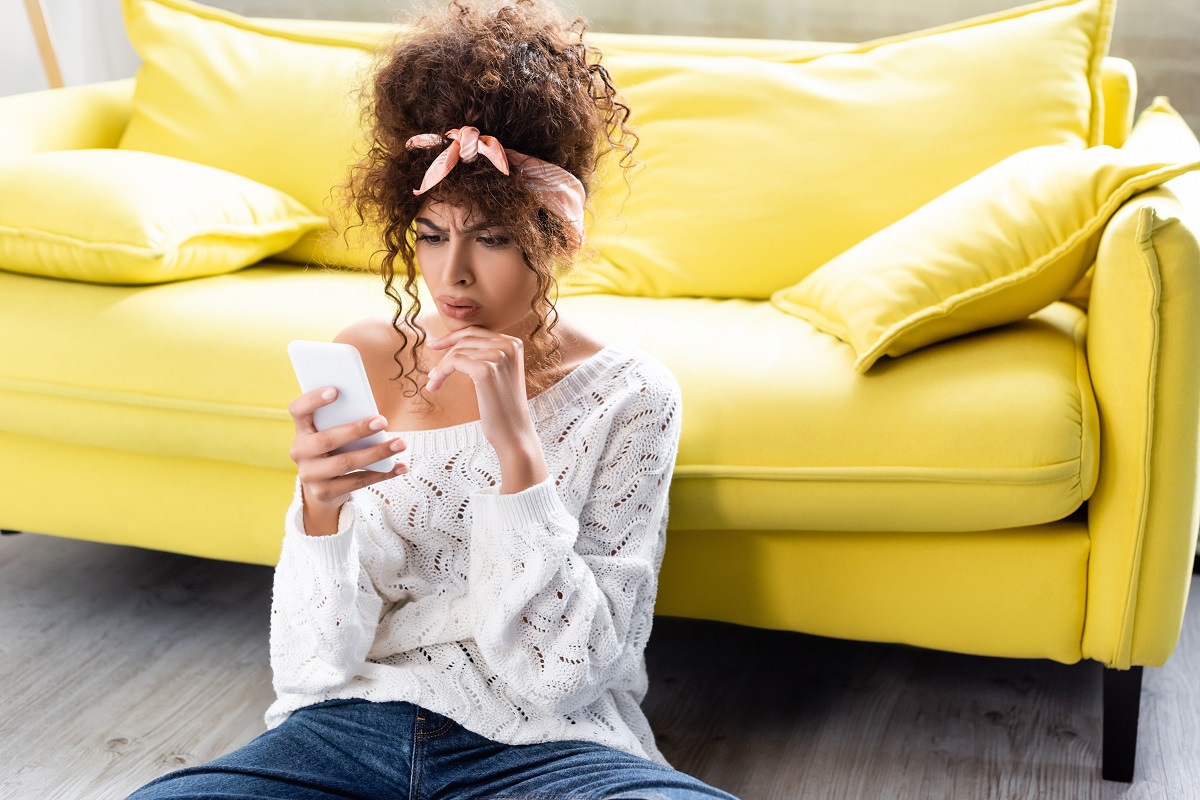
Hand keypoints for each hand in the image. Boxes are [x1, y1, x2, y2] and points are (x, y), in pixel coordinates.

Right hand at [287, 387, 408, 531]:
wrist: (322, 490)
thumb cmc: (334, 451)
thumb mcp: (332, 434)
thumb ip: (344, 423)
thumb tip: (375, 417)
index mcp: (301, 430)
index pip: (298, 410)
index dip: (313, 399)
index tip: (336, 391)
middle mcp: (300, 452)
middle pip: (327, 439)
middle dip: (357, 430)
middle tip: (383, 421)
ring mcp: (310, 475)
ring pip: (345, 463)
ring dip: (377, 453)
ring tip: (400, 443)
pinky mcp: (324, 493)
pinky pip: (357, 482)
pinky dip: (382, 474)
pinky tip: (400, 467)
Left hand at [426, 327, 541, 459]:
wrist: (513, 432)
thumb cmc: (502, 407)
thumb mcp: (499, 373)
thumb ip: (486, 354)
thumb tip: (455, 343)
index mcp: (513, 344)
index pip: (475, 332)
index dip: (452, 338)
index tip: (435, 346)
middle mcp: (509, 346)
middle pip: (465, 339)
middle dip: (444, 352)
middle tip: (431, 371)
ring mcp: (498, 356)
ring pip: (457, 351)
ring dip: (441, 368)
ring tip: (434, 383)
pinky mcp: (486, 370)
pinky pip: (454, 362)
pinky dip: (441, 373)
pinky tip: (435, 386)